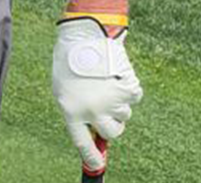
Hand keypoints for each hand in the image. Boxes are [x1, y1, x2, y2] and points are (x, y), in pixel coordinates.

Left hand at [52, 17, 142, 171]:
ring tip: (105, 81)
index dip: (92, 157)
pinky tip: (116, 73)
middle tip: (107, 108)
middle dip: (113, 124)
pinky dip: (129, 87)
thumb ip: (79, 110)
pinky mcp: (126, 89)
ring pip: (124, 114)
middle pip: (112, 132)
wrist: (83, 35)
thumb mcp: (66, 87)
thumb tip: (96, 133)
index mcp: (71, 111)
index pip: (82, 144)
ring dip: (119, 101)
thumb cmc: (71, 60)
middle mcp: (92, 111)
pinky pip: (134, 96)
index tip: (97, 165)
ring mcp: (110, 101)